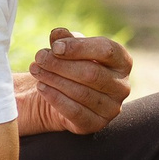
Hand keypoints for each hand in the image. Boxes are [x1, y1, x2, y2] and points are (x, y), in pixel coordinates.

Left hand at [17, 28, 132, 135]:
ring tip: (36, 70)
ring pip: (82, 92)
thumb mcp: (69, 49)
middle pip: (92, 73)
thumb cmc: (72, 66)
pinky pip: (75, 111)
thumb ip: (65, 40)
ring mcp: (112, 108)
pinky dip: (55, 98)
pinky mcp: (96, 124)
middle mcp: (122, 86)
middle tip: (39, 57)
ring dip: (54, 79)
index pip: (107, 50)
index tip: (55, 46)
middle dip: (61, 64)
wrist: (66, 97)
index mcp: (122, 62)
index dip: (79, 47)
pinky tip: (41, 87)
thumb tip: (58, 35)